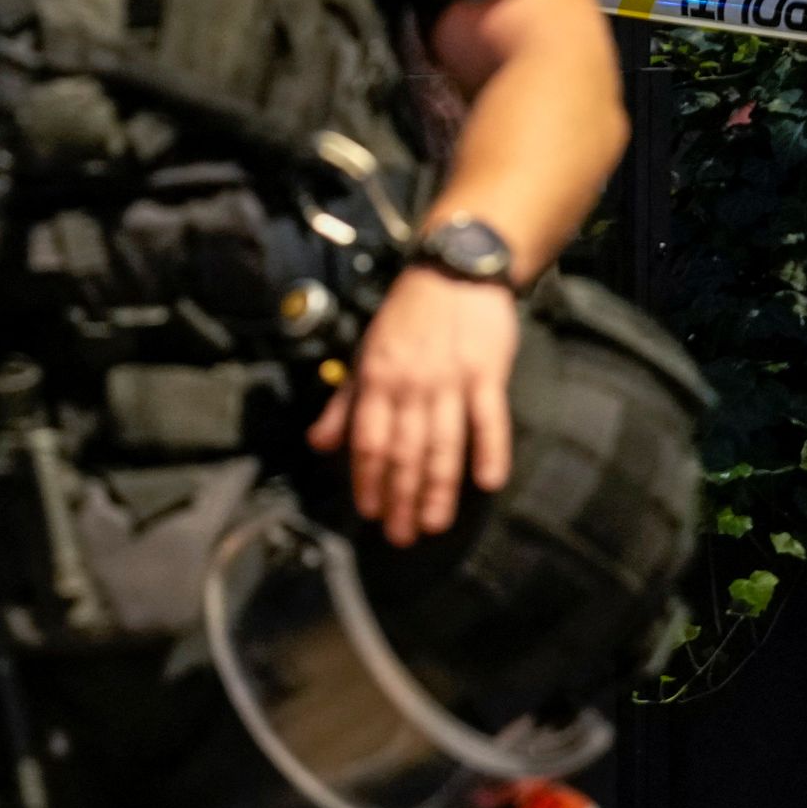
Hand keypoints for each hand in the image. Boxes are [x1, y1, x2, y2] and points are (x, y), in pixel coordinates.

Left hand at [308, 266, 517, 546]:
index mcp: (376, 380)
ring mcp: (450, 380)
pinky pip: (489, 418)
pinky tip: (487, 482)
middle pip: (403, 451)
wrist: (453, 271)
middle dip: (400, 498)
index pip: (367, 441)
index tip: (368, 513)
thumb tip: (317, 444)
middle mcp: (410, 384)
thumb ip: (344, 404)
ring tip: (434, 523)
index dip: (366, 480)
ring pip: (442, 443)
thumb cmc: (406, 317)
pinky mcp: (486, 372)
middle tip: (401, 536)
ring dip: (438, 487)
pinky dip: (489, 450)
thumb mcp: (365, 354)